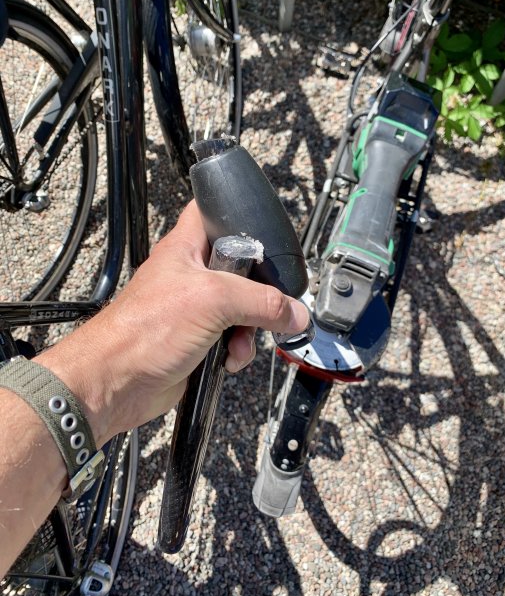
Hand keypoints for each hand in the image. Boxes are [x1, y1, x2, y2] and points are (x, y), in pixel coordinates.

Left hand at [35, 201, 308, 445]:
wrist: (118, 382)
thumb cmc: (144, 330)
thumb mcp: (214, 300)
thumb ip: (261, 302)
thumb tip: (295, 312)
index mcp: (186, 248)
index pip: (211, 213)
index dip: (235, 213)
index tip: (261, 226)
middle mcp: (191, 275)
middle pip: (241, 268)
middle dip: (258, 292)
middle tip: (260, 303)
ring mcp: (194, 308)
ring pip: (241, 308)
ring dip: (249, 328)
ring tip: (238, 340)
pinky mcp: (198, 340)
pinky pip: (233, 338)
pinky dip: (238, 350)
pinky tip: (228, 359)